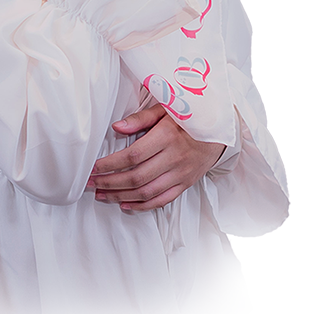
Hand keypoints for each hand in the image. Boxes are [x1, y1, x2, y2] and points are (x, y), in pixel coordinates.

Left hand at [88, 105, 225, 210]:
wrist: (222, 129)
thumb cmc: (190, 114)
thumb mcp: (167, 107)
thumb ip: (141, 118)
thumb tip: (116, 127)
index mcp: (167, 136)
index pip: (133, 155)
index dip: (110, 164)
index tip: (93, 168)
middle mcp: (174, 157)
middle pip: (137, 176)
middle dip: (110, 182)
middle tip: (90, 184)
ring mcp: (181, 173)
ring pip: (147, 192)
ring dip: (121, 196)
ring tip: (102, 195)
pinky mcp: (186, 183)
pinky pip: (163, 200)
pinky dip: (143, 206)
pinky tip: (126, 205)